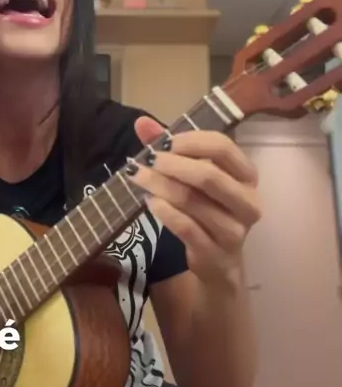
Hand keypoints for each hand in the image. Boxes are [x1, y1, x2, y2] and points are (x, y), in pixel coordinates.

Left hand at [130, 118, 261, 286]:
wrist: (220, 264)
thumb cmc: (208, 210)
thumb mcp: (195, 179)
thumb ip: (171, 149)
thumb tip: (141, 122)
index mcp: (248, 176)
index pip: (224, 148)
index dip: (193, 141)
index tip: (165, 142)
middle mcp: (248, 202)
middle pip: (209, 176)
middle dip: (173, 164)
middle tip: (148, 160)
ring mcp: (234, 231)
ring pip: (193, 202)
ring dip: (161, 186)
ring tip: (138, 177)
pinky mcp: (216, 253)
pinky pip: (185, 228)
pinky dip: (164, 212)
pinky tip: (149, 202)